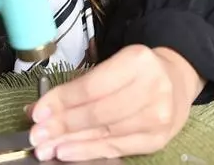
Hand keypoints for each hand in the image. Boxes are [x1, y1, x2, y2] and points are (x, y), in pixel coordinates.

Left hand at [28, 45, 204, 160]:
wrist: (177, 81)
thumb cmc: (136, 73)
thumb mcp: (111, 67)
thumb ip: (77, 86)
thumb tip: (38, 108)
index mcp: (138, 61)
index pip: (92, 86)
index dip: (62, 102)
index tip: (37, 113)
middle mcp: (153, 88)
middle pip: (98, 112)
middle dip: (62, 126)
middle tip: (37, 136)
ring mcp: (158, 116)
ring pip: (106, 133)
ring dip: (72, 143)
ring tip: (47, 149)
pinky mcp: (158, 139)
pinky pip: (117, 148)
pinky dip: (90, 152)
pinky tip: (69, 153)